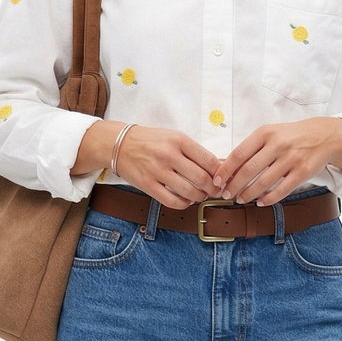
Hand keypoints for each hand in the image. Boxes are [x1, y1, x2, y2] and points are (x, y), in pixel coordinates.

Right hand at [103, 124, 224, 209]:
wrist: (120, 145)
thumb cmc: (150, 141)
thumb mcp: (173, 137)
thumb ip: (193, 151)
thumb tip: (216, 167)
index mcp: (179, 140)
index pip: (209, 160)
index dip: (220, 173)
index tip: (221, 178)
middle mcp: (169, 155)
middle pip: (202, 178)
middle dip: (213, 188)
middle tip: (215, 191)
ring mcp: (158, 171)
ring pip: (189, 191)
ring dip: (200, 197)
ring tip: (201, 195)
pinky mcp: (148, 185)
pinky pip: (172, 201)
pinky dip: (184, 203)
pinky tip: (186, 200)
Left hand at [214, 117, 341, 204]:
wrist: (323, 135)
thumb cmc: (291, 136)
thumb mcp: (271, 133)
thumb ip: (252, 148)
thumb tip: (228, 168)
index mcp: (265, 133)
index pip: (239, 153)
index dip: (225, 170)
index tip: (216, 181)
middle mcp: (277, 145)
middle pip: (249, 170)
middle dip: (234, 185)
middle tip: (226, 194)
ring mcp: (291, 159)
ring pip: (264, 182)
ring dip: (249, 194)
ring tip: (240, 200)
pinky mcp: (302, 172)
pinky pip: (282, 190)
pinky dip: (269, 199)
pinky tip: (260, 202)